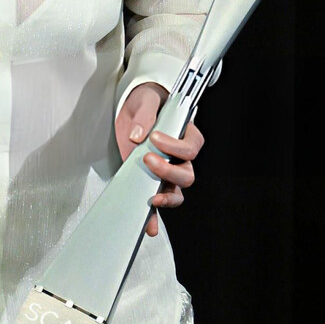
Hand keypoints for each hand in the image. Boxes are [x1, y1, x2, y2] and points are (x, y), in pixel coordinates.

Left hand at [115, 82, 203, 236]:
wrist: (132, 110)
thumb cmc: (147, 101)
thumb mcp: (146, 99)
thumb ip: (145, 114)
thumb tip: (138, 134)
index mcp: (186, 134)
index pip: (192, 147)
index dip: (176, 146)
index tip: (156, 137)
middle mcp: (180, 157)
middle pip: (187, 174)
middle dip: (169, 171)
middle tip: (148, 158)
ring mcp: (167, 171)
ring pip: (178, 192)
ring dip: (166, 195)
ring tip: (150, 194)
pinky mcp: (151, 180)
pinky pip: (159, 202)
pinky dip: (155, 216)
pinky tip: (149, 224)